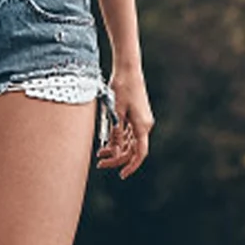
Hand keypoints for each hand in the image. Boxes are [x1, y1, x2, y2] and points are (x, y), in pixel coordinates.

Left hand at [98, 64, 152, 178]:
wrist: (127, 69)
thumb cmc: (121, 87)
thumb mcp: (115, 111)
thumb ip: (116, 132)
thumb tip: (115, 151)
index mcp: (142, 126)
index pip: (139, 153)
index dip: (131, 165)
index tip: (121, 174)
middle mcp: (144, 125)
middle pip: (132, 149)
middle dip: (117, 158)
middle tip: (100, 164)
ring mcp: (141, 120)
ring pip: (129, 142)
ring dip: (116, 149)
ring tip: (99, 154)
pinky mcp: (136, 116)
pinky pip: (128, 133)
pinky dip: (117, 139)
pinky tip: (105, 143)